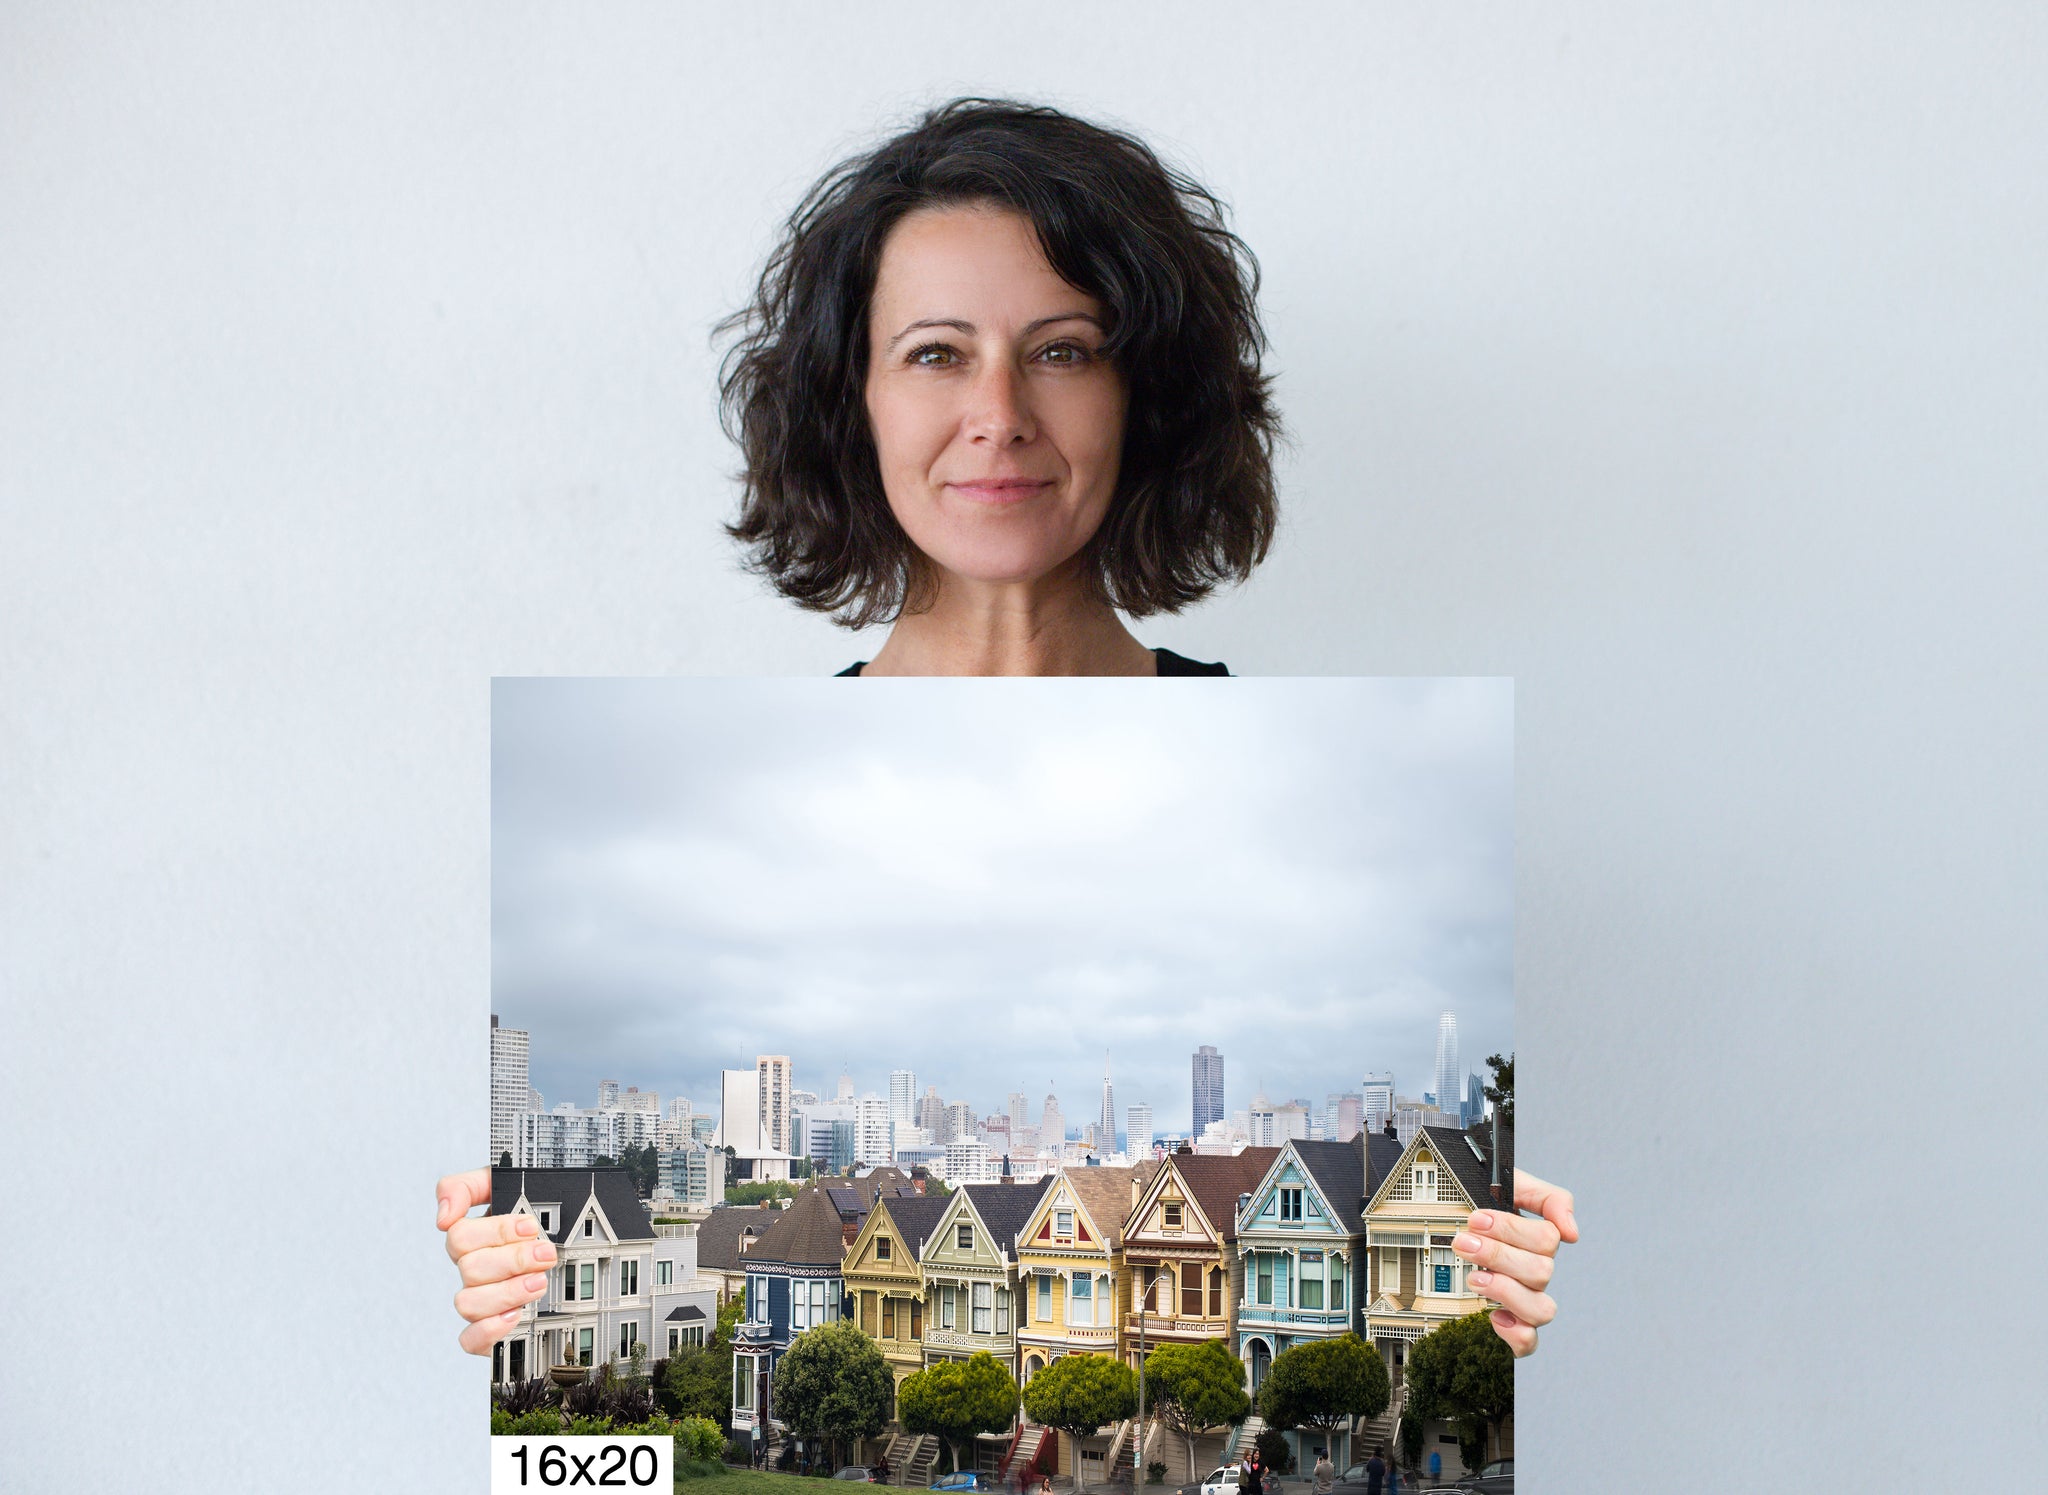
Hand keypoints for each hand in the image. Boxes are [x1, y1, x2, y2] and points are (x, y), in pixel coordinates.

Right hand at [437, 1166, 555, 1354]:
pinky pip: (469, 1340)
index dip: (496, 1231)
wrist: (573, 1243)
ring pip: (468, 1304)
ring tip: (539, 1282)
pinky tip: (514, 1316)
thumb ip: (467, 1186)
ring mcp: (481, 1300)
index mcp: (473, 1239)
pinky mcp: (490, 1330)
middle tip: (545, 1253)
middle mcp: (473, 1271)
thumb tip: (443, 1216)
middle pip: (470, 1269)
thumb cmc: (534, 1214)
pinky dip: (489, 1330)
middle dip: (513, 1260)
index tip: (529, 1225)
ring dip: (507, 1292)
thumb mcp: (504, 1185)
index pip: (460, 1237)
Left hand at [1453, 1167, 1576, 1356]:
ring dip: (1506, 1291)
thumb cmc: (1481, 1207)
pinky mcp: (1510, 1327)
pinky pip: (1528, 1343)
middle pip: (1541, 1272)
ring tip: (1474, 1278)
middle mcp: (1535, 1273)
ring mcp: (1524, 1301)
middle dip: (1497, 1255)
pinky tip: (1494, 1316)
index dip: (1512, 1229)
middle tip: (1464, 1243)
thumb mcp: (1511, 1186)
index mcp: (1537, 1242)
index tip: (1477, 1219)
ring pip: (1541, 1309)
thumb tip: (1571, 1232)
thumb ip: (1548, 1198)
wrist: (1445, 1224)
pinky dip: (1515, 1334)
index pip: (1547, 1239)